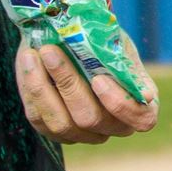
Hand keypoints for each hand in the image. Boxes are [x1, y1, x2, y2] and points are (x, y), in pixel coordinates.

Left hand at [16, 40, 158, 144]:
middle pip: (92, 119)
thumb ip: (121, 60)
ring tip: (36, 54)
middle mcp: (113, 125)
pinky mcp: (54, 131)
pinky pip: (39, 118)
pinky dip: (31, 88)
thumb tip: (139, 89)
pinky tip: (29, 60)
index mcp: (139, 104)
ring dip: (44, 87)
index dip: (121, 105)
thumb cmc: (100, 40)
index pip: (141, 120)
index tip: (99, 79)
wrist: (70, 37)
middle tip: (51, 51)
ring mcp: (83, 133)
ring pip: (62, 124)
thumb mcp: (115, 42)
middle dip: (69, 84)